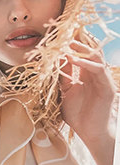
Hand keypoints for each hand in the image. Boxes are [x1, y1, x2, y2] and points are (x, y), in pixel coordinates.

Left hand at [58, 39, 118, 164]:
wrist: (89, 132)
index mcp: (86, 74)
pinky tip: (74, 59)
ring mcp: (103, 79)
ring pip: (95, 57)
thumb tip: (56, 61)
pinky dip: (86, 63)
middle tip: (65, 32)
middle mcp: (95, 74)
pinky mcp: (107, 86)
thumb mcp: (66, 92)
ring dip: (81, 49)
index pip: (80, 54)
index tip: (58, 35)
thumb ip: (63, 76)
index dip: (71, 45)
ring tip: (67, 43)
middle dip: (78, 41)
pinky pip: (98, 70)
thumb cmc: (78, 115)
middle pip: (90, 51)